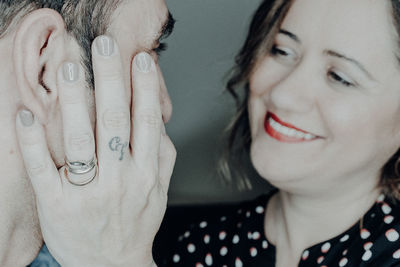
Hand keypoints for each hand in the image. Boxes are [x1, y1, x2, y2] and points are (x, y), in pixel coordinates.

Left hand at [15, 36, 175, 266]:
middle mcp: (120, 182)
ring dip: (72, 103)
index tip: (140, 60)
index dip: (145, 89)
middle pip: (114, 124)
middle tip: (103, 45)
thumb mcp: (160, 191)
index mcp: (146, 175)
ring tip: (67, 68)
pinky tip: (28, 114)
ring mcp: (87, 195)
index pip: (147, 124)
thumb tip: (159, 120)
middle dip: (110, 80)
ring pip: (79, 142)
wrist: (112, 265)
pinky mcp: (57, 207)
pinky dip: (34, 141)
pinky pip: (45, 170)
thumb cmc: (135, 222)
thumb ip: (164, 156)